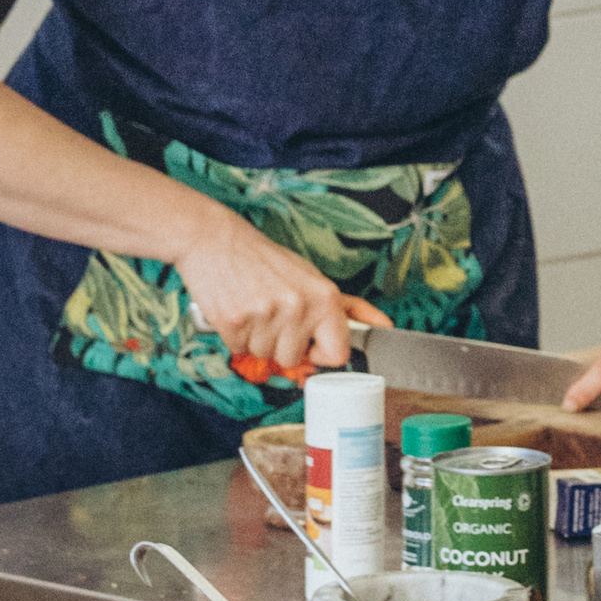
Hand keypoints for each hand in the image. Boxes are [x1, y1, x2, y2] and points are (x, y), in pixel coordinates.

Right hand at [170, 212, 384, 382]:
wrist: (217, 241)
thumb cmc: (268, 262)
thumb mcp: (313, 278)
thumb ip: (348, 307)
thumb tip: (384, 325)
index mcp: (325, 297)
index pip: (337, 354)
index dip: (320, 352)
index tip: (308, 341)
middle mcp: (299, 307)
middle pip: (293, 359)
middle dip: (281, 343)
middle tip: (272, 313)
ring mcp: (266, 315)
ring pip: (265, 355)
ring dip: (257, 338)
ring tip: (254, 307)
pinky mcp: (234, 322)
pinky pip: (239, 349)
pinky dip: (235, 335)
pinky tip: (238, 309)